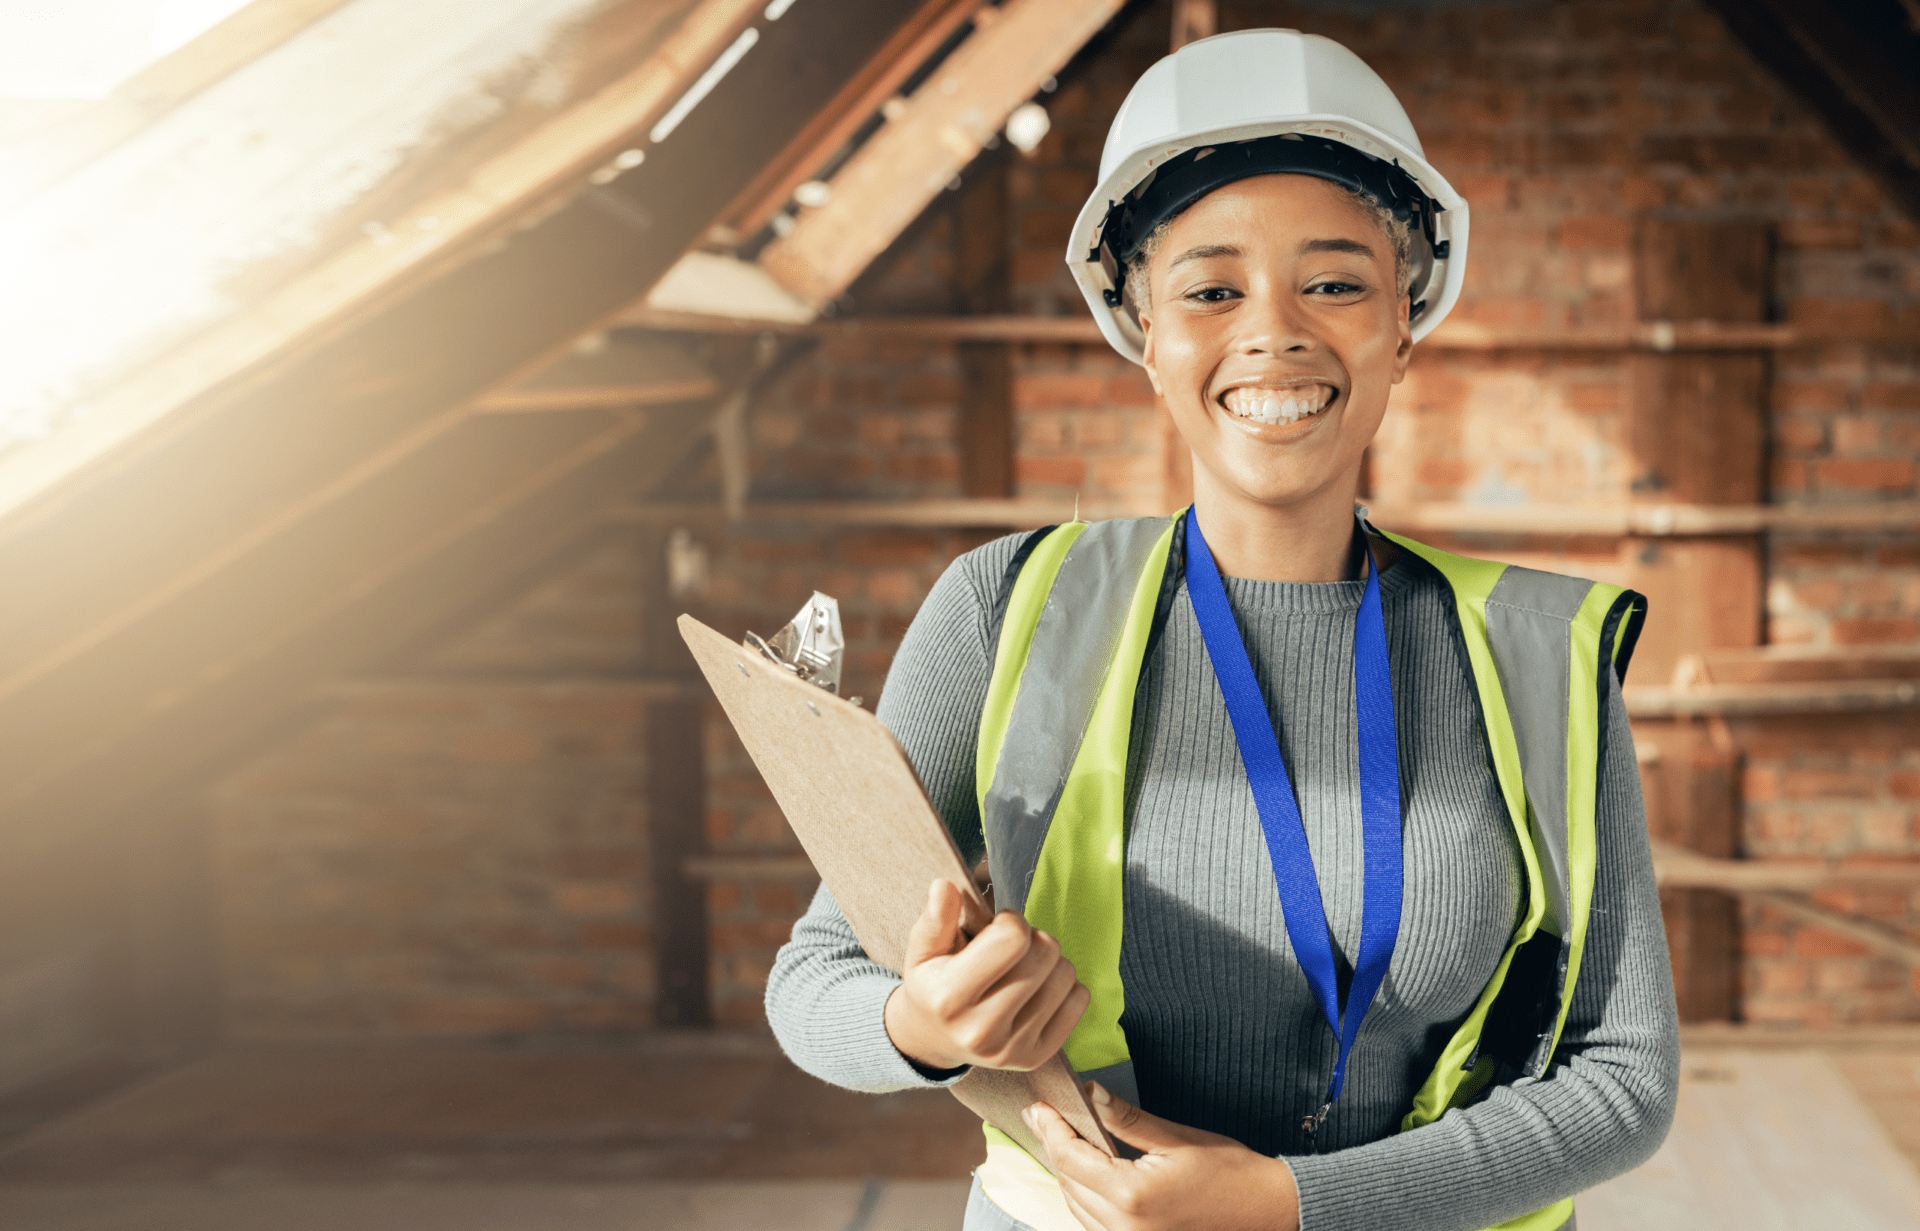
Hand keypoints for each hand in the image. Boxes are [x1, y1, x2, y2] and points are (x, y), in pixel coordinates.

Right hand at [883, 878, 1089, 1071]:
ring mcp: (1012, 1049)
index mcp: (949, 999)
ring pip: (1066, 974)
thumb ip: (935, 919)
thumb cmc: (932, 985)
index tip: (998, 928)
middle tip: (1012, 949)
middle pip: (1045, 953)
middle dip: (1032, 938)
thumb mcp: (922, 951)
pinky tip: (1039, 989)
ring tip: (1024, 968)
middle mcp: (981, 1030)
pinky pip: (1080, 1000)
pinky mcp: (1036, 1057)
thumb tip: (944, 887)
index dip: (1010, 920)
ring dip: (1050, 961)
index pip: (1012, 938)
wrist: (933, 1040)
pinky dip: (1065, 987)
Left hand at [1025, 1083, 1299, 1230]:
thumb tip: (1089, 1092)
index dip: (1050, 1127)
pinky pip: (1094, 1223)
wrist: (1270, 1211)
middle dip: (1054, 1145)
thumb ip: (1126, 1119)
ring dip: (1066, 1172)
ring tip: (1061, 1136)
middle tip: (1043, 1114)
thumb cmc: (1231, 1172)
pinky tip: (1085, 1170)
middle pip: (1068, 1181)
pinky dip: (1084, 1195)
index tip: (1038, 1105)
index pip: (1070, 1157)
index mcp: (1132, 1196)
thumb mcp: (1176, 1138)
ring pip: (1076, 1205)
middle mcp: (1125, 1228)